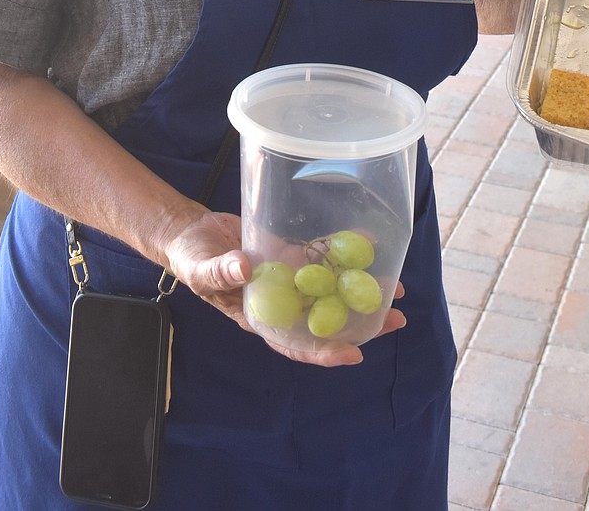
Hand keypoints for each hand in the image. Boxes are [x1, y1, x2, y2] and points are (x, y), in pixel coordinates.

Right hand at [163, 209, 405, 366]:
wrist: (193, 233)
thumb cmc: (192, 260)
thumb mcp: (201, 268)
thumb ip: (221, 271)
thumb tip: (245, 268)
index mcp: (261, 316)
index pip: (295, 342)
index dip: (324, 351)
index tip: (354, 355)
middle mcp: (282, 300)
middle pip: (325, 318)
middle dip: (360, 323)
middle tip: (397, 320)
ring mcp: (290, 277)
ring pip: (331, 288)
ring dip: (361, 288)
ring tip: (396, 288)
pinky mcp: (292, 252)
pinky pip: (322, 254)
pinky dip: (343, 250)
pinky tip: (367, 242)